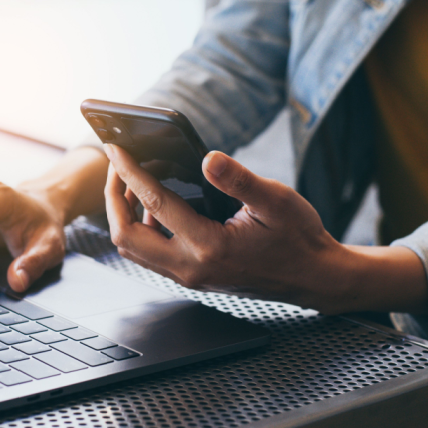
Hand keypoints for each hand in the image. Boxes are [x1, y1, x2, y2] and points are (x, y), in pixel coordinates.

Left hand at [103, 144, 427, 313]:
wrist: (315, 277)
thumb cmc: (299, 238)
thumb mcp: (277, 200)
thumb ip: (240, 179)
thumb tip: (208, 158)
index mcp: (210, 246)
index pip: (155, 204)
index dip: (130, 173)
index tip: (115, 150)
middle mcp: (192, 267)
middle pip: (127, 237)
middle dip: (113, 200)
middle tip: (117, 168)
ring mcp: (189, 276)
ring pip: (134, 250)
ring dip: (125, 216)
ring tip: (132, 183)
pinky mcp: (192, 276)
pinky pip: (150, 255)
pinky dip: (142, 229)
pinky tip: (155, 205)